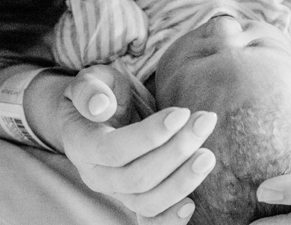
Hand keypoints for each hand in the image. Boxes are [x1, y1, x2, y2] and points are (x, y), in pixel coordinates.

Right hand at [57, 65, 217, 223]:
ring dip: (183, 180)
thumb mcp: (89, 79)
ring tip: (208, 154)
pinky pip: (149, 220)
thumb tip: (101, 106)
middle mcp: (96, 175)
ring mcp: (115, 192)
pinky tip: (192, 203)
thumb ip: (88, 89)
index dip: (149, 136)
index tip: (182, 113)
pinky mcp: (134, 198)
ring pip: (147, 202)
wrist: (99, 114)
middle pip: (137, 178)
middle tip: (205, 121)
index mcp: (82, 144)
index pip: (114, 150)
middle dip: (177, 151)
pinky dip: (170, 219)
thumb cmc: (99, 92)